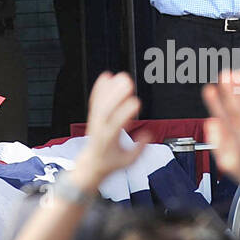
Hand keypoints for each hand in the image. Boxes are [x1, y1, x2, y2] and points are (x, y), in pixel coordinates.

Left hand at [72, 71, 150, 188]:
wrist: (91, 163)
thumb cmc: (110, 161)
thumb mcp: (128, 161)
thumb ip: (139, 148)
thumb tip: (148, 134)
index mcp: (108, 140)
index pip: (116, 124)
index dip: (126, 113)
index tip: (137, 103)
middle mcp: (100, 128)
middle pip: (106, 109)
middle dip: (117, 95)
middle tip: (128, 82)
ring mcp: (95, 121)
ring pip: (101, 102)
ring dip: (111, 88)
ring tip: (122, 76)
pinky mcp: (94, 116)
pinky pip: (95, 100)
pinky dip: (100, 87)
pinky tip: (106, 76)